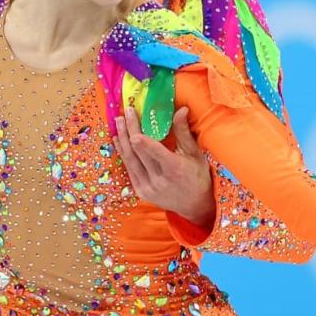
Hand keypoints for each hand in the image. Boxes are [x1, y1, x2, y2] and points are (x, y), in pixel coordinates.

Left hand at [113, 105, 214, 228]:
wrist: (194, 206)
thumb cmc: (197, 176)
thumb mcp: (195, 154)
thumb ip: (184, 132)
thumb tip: (181, 109)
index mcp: (175, 169)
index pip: (155, 151)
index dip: (142, 136)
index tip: (134, 119)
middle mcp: (159, 180)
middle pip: (139, 151)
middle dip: (130, 129)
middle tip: (126, 112)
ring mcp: (148, 188)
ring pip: (130, 159)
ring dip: (122, 139)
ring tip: (119, 122)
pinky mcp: (141, 192)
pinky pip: (129, 169)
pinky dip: (123, 153)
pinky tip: (119, 139)